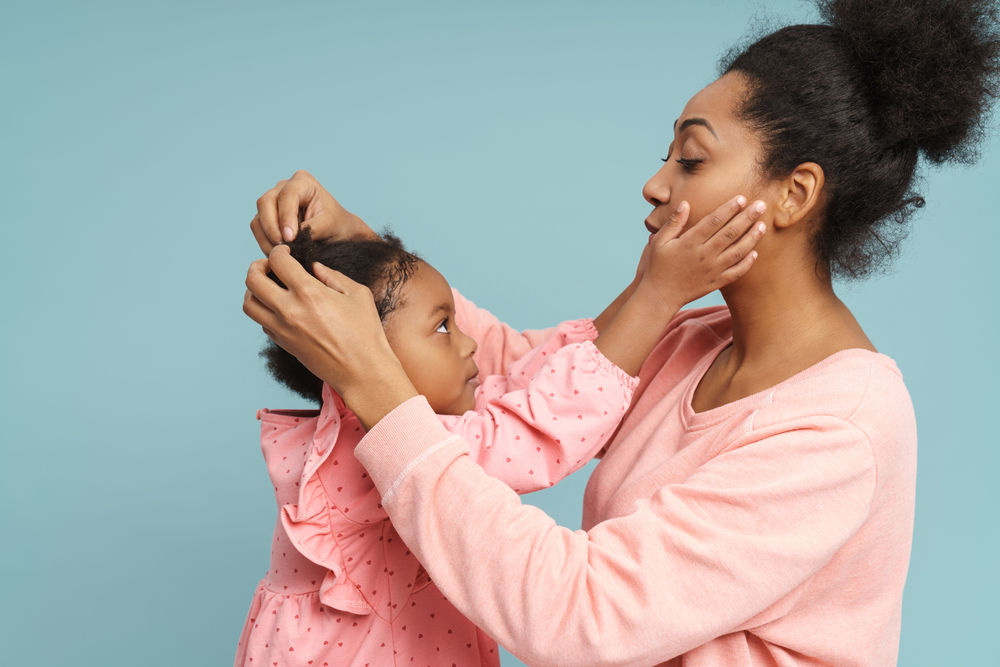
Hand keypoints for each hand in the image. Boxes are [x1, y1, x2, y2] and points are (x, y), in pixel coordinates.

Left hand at [243, 245, 417, 428]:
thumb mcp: (358, 295)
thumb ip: (333, 276)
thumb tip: (314, 267)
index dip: (279, 251)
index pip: (278, 261)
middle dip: (258, 266)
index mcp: (309, 292)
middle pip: (252, 280)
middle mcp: (289, 310)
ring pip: (248, 304)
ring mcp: (282, 329)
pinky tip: (280, 307)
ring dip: (254, 290)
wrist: (362, 371)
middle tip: (270, 266)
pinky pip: (261, 322)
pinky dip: (264, 310)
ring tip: (268, 286)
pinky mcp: (283, 344)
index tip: (286, 252)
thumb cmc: (366, 332)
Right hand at [250, 170, 377, 255]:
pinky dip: (265, 243)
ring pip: (259, 218)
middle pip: (266, 203)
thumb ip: (310, 229)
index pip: (287, 195)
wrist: (337, 233)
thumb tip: (290, 239)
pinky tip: (278, 253)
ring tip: (282, 253)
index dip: (286, 217)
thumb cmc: (337, 225)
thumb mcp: (329, 225)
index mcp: (303, 182)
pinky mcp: (266, 217)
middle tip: (283, 247)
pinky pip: (258, 229)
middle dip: (272, 228)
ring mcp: (273, 201)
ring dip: (267, 238)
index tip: (290, 238)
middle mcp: (284, 187)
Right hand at [634, 196, 766, 314]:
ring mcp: (712, 270)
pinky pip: (736, 272)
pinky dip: (747, 263)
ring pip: (737, 251)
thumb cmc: (657, 266)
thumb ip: (673, 222)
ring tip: (763, 225)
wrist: (659, 296)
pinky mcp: (716, 282)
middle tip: (761, 205)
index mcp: (690, 242)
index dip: (729, 208)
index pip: (714, 221)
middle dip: (747, 217)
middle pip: (730, 232)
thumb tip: (685, 203)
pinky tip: (755, 253)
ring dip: (752, 237)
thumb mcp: (659, 241)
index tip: (742, 198)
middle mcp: (704, 255)